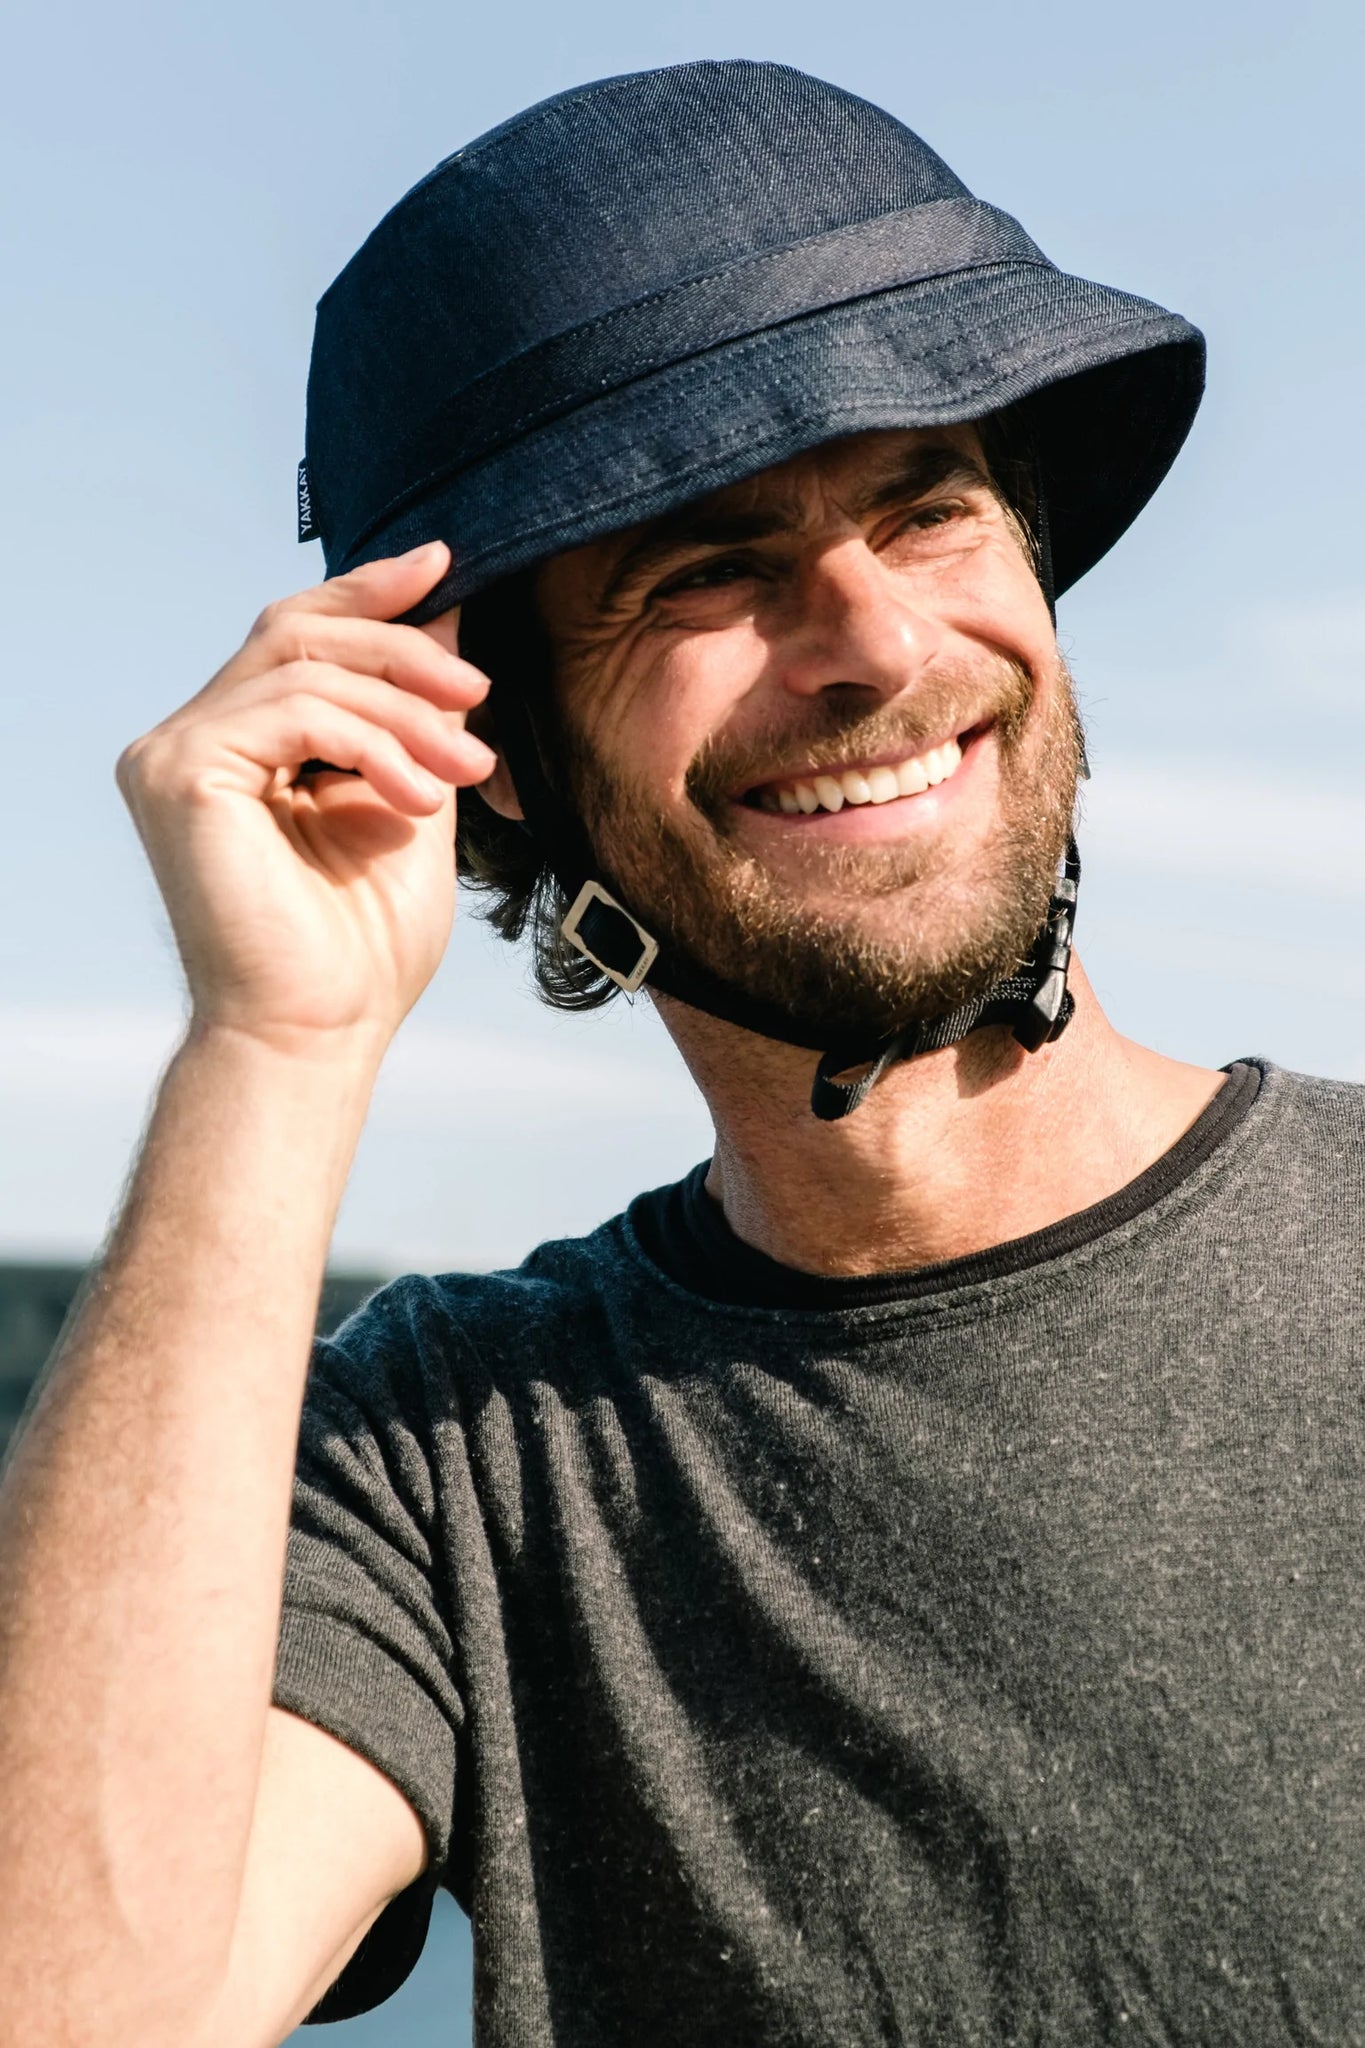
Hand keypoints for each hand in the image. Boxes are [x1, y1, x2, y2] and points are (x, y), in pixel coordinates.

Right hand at [117, 542, 494, 1052]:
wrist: (319, 1032)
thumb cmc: (361, 948)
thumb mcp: (412, 798)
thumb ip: (418, 714)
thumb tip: (451, 616)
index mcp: (237, 745)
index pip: (296, 634)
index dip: (369, 592)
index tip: (447, 565)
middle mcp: (190, 739)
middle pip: (297, 630)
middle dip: (403, 650)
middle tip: (479, 695)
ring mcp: (173, 752)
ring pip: (305, 668)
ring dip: (405, 711)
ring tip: (463, 768)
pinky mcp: (178, 770)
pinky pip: (293, 709)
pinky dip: (371, 739)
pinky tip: (416, 795)